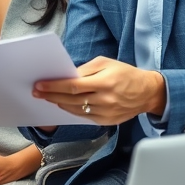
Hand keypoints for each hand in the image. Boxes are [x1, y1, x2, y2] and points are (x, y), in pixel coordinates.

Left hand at [33, 57, 165, 125]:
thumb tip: (66, 76)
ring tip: (47, 98)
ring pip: (75, 110)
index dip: (54, 86)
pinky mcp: (107, 122)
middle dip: (51, 96)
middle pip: (71, 100)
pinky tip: (63, 105)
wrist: (147, 92)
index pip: (73, 86)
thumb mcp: (106, 63)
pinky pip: (84, 117)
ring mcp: (106, 113)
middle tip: (37, 92)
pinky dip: (72, 111)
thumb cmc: (125, 74)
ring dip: (59, 104)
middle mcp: (105, 100)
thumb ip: (85, 69)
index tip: (40, 85)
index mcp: (104, 83)